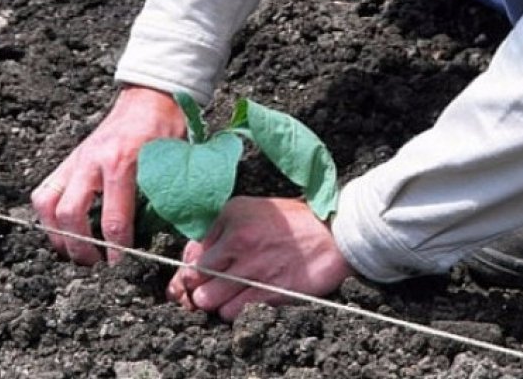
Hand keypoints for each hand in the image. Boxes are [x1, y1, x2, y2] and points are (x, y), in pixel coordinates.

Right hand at [31, 85, 184, 264]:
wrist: (151, 98)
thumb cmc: (167, 130)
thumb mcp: (175, 163)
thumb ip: (167, 196)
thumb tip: (167, 234)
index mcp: (123, 162)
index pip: (114, 218)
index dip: (117, 248)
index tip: (121, 263)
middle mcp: (93, 161)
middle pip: (71, 214)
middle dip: (81, 246)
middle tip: (95, 263)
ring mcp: (76, 160)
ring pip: (48, 204)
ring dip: (57, 234)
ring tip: (75, 252)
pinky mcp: (68, 161)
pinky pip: (45, 192)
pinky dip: (49, 216)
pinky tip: (64, 230)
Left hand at [167, 196, 354, 320]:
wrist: (334, 235)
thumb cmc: (291, 222)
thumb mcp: (249, 209)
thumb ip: (218, 229)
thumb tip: (193, 255)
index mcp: (231, 218)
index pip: (191, 254)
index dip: (188, 271)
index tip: (194, 278)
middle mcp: (239, 242)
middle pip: (195, 281)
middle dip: (198, 289)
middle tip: (209, 289)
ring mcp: (256, 268)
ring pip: (210, 301)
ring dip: (216, 302)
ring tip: (229, 295)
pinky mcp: (272, 291)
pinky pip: (234, 313)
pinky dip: (235, 311)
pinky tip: (246, 301)